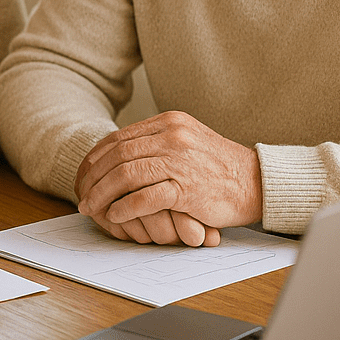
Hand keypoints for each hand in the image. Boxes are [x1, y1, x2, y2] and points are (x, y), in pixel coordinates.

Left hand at [75, 111, 261, 244]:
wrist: (257, 181)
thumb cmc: (220, 166)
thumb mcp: (188, 140)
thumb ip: (158, 141)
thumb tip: (121, 153)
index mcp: (169, 123)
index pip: (120, 138)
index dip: (97, 157)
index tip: (85, 172)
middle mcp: (172, 137)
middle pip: (118, 156)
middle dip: (94, 177)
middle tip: (82, 194)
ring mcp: (180, 161)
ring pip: (126, 175)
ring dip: (103, 194)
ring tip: (93, 208)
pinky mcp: (187, 188)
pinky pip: (145, 198)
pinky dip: (126, 208)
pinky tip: (116, 216)